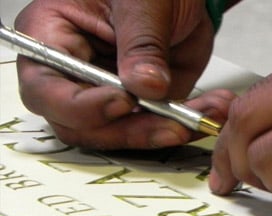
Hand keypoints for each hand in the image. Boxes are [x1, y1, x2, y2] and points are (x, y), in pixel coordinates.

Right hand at [15, 0, 227, 148]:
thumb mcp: (144, 2)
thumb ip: (142, 43)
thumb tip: (145, 86)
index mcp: (52, 37)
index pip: (46, 88)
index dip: (80, 105)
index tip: (124, 101)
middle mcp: (73, 73)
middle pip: (80, 124)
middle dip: (130, 130)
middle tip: (171, 125)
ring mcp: (107, 92)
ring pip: (120, 133)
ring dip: (165, 131)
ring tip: (202, 118)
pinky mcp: (141, 104)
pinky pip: (157, 126)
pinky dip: (187, 123)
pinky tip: (212, 109)